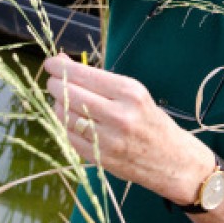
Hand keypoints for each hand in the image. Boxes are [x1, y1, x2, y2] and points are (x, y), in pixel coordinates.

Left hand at [44, 53, 214, 204]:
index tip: (51, 62)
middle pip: (71, 94)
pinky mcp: (100, 158)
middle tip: (52, 81)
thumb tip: (64, 63)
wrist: (172, 160)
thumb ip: (100, 80)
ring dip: (58, 105)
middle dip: (56, 84)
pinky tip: (69, 118)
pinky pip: (69, 137)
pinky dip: (64, 124)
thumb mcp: (134, 93)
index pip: (85, 75)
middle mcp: (119, 114)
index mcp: (130, 92)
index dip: (62, 68)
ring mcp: (108, 139)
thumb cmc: (151, 120)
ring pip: (66, 116)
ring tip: (62, 99)